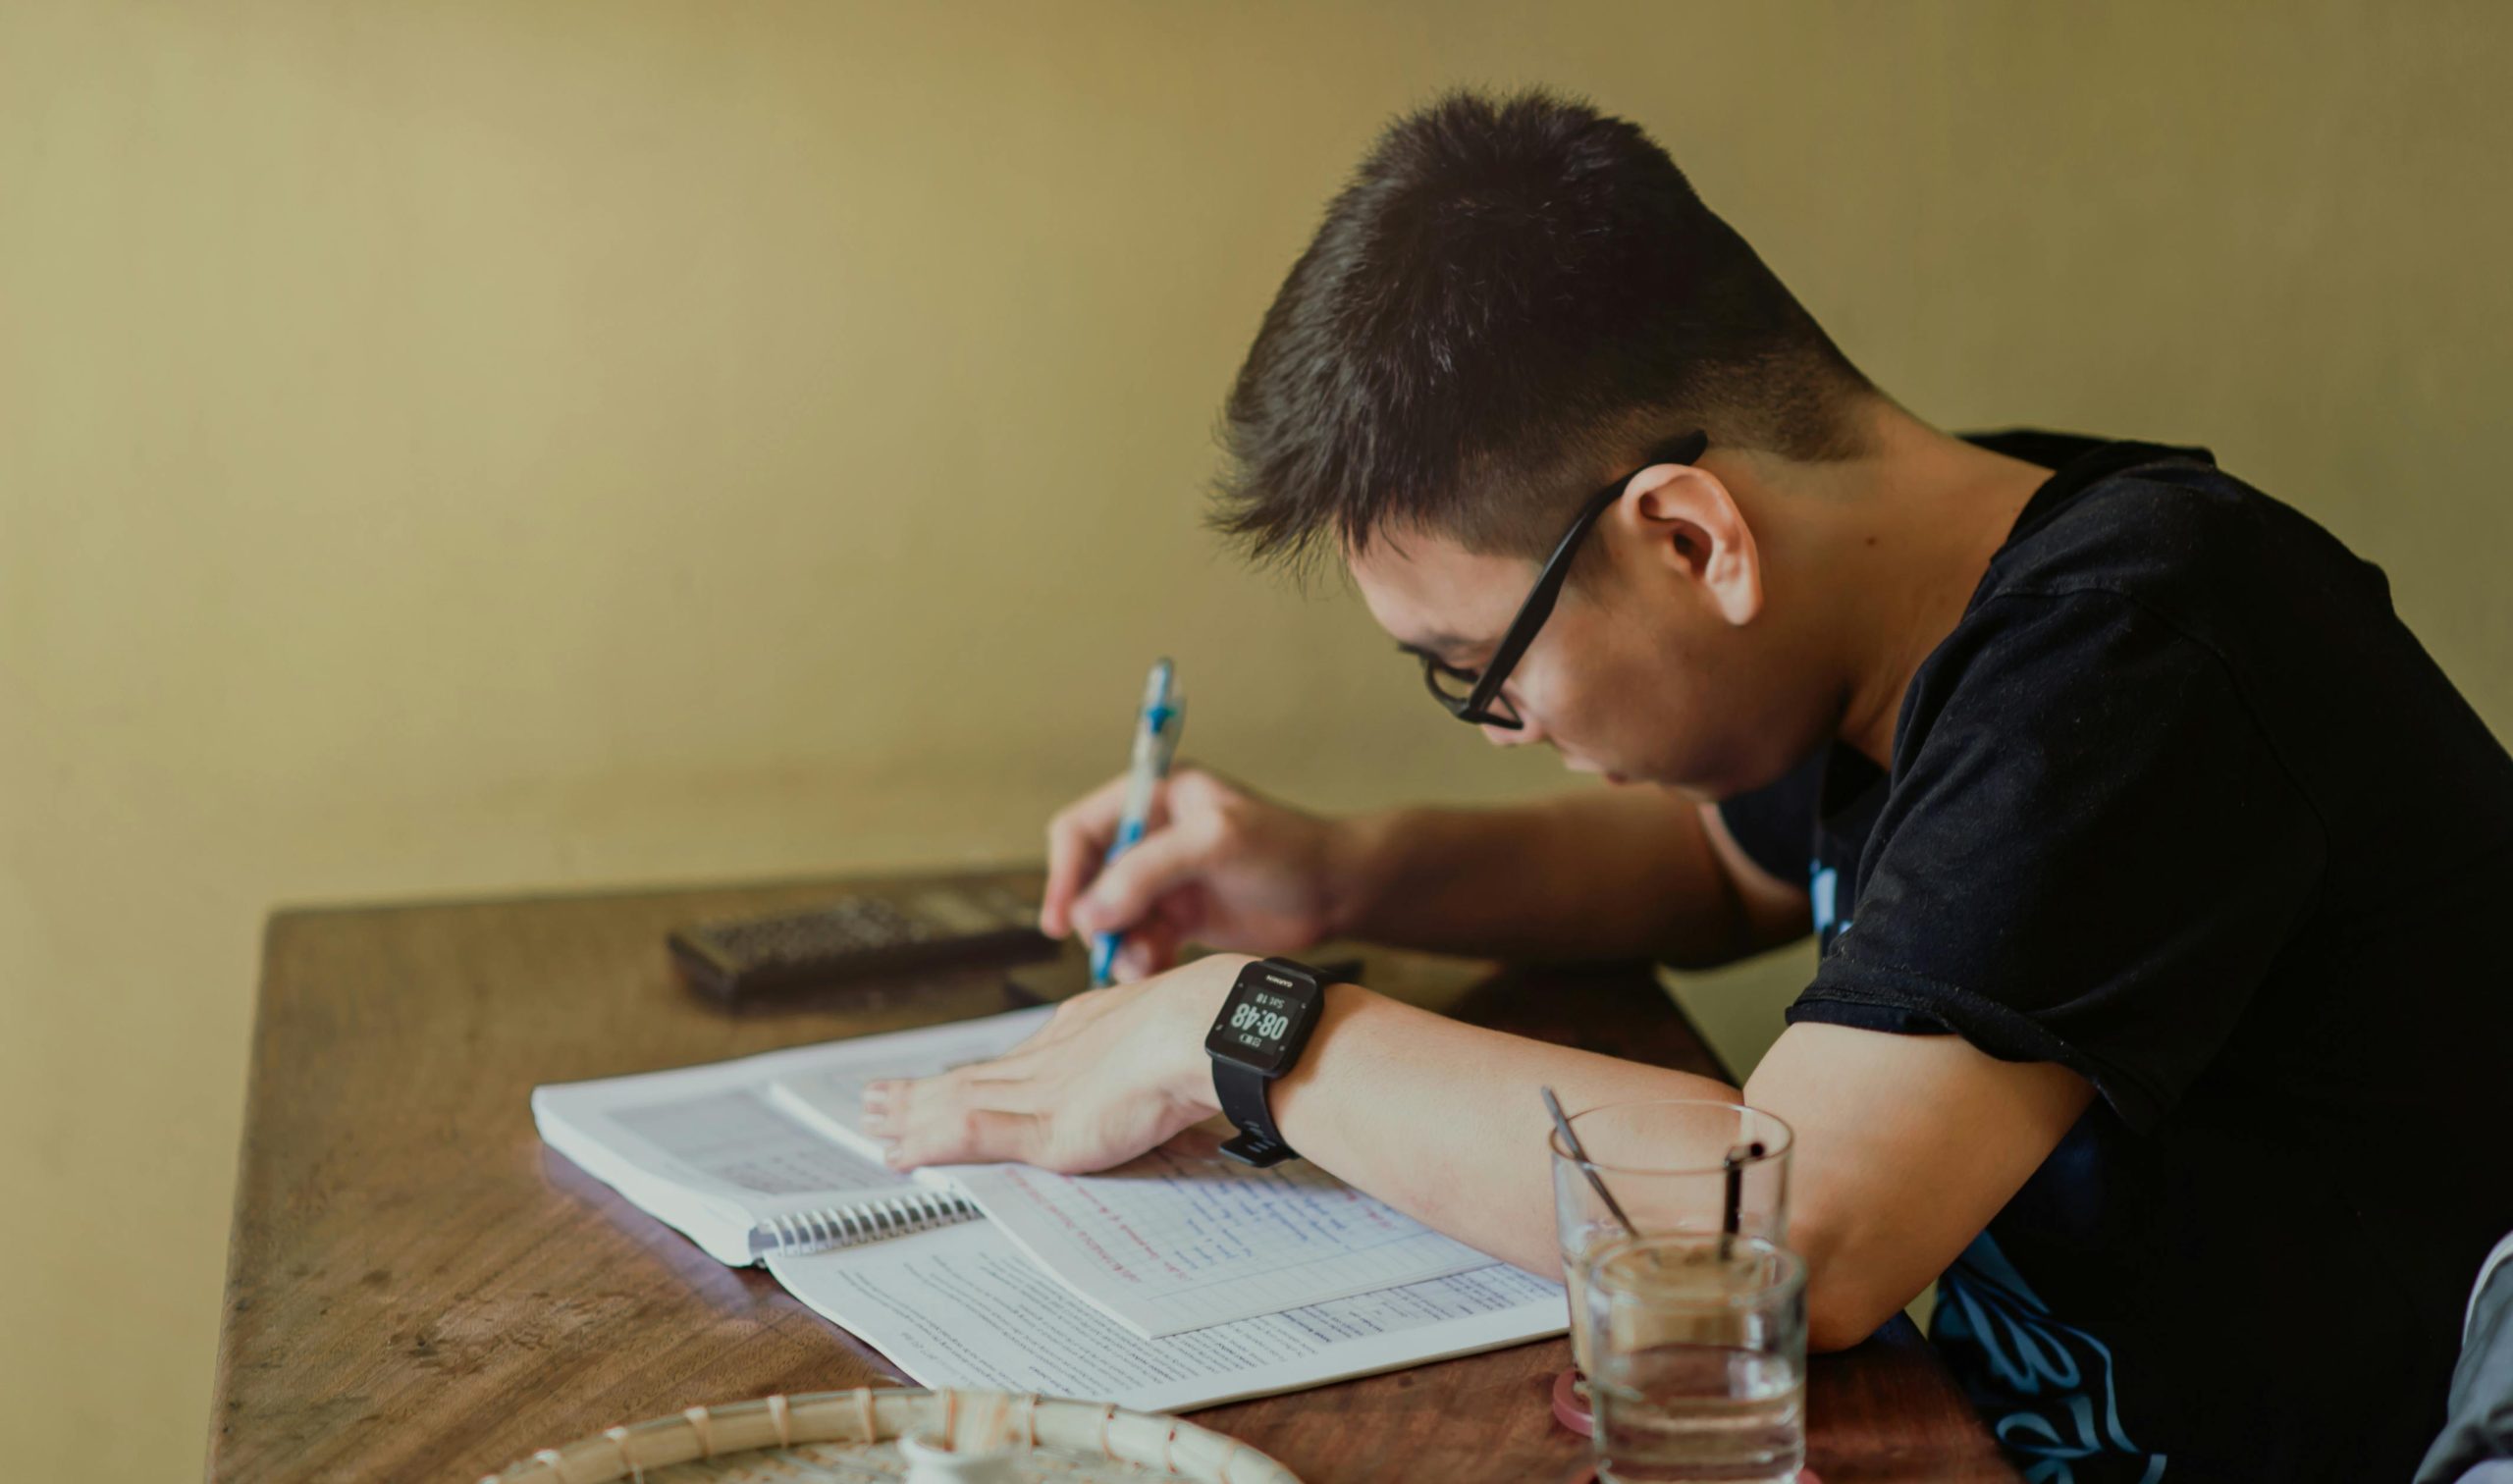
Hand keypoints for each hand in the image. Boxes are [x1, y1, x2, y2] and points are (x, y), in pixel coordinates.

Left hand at [863, 954, 1243, 1173]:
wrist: (1209, 1031)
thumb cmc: (1212, 1036)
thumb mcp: (1176, 1046)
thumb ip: (1158, 1066)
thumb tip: (1174, 1085)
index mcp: (1083, 1031)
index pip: (1015, 1059)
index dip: (976, 1072)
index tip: (948, 1079)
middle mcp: (1051, 1054)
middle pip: (973, 1075)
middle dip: (924, 1090)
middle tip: (878, 1097)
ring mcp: (1042, 1088)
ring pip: (956, 1100)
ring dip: (911, 1114)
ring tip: (872, 1119)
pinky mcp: (1042, 1125)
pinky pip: (966, 1132)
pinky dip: (928, 1143)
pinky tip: (898, 1154)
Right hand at [1041, 766, 1352, 980]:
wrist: (1337, 892)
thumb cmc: (1286, 849)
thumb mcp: (1215, 842)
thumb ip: (1148, 870)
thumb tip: (1090, 911)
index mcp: (1155, 798)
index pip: (1080, 830)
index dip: (1063, 872)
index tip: (1062, 919)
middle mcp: (1153, 837)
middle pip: (1090, 880)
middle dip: (1096, 918)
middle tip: (1113, 949)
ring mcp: (1165, 880)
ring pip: (1112, 919)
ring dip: (1120, 945)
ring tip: (1144, 964)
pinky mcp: (1181, 918)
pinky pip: (1139, 942)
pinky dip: (1140, 959)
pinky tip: (1158, 969)